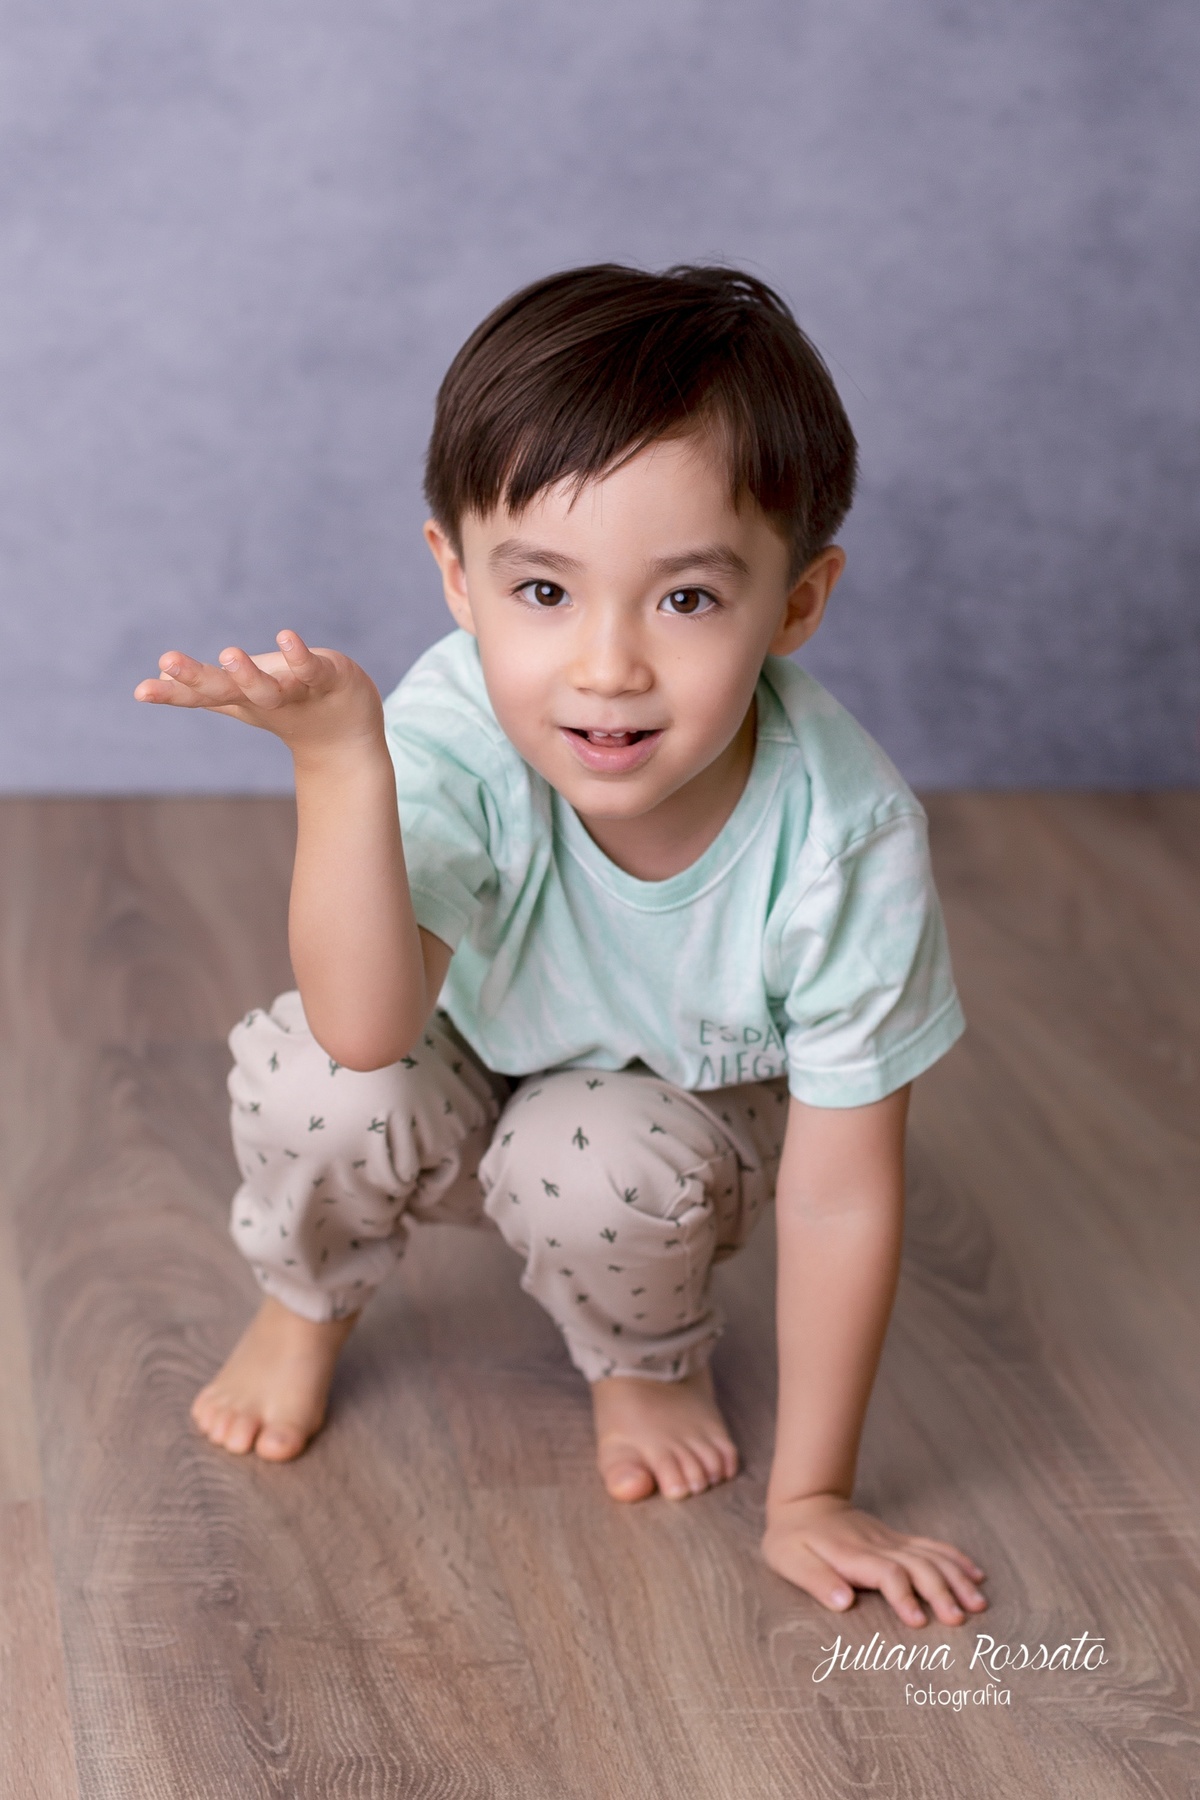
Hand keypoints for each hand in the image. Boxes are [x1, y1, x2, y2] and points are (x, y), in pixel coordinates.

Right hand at [134, 631, 382, 759]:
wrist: (346, 737)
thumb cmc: (291, 710)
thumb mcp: (245, 698)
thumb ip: (205, 689)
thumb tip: (158, 676)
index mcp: (241, 698)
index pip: (201, 695)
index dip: (172, 693)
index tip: (141, 690)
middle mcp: (264, 698)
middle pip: (228, 690)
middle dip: (197, 678)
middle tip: (167, 661)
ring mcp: (297, 691)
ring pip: (269, 687)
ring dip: (248, 674)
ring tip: (228, 654)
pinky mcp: (328, 680)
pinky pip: (311, 669)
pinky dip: (300, 656)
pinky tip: (286, 637)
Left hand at [762, 1493, 986, 1626]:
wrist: (805, 1502)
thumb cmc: (792, 1539)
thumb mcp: (789, 1560)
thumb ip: (817, 1581)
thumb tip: (844, 1603)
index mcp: (852, 1555)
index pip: (886, 1573)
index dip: (903, 1596)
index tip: (918, 1621)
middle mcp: (878, 1547)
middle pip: (918, 1565)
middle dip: (941, 1591)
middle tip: (961, 1619)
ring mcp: (891, 1541)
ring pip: (931, 1556)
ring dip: (956, 1578)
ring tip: (978, 1603)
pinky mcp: (898, 1540)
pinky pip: (932, 1546)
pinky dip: (956, 1559)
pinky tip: (976, 1574)